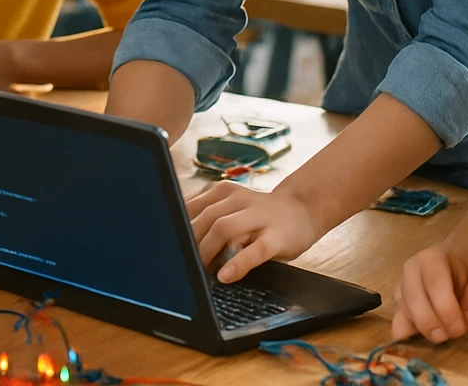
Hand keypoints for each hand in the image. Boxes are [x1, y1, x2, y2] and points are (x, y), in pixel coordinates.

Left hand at [187, 180, 318, 282]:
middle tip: (183, 264)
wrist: (302, 209)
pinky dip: (238, 263)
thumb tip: (174, 240)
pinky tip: (225, 276)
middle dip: (190, 243)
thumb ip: (206, 218)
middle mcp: (238, 198)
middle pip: (204, 218)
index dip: (175, 227)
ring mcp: (259, 216)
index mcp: (222, 191)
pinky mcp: (277, 236)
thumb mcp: (230, 209)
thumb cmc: (257, 216)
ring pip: (224, 229)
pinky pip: (255, 250)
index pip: (190, 207)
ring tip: (200, 272)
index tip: (165, 245)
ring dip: (207, 251)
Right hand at [391, 245, 467, 342]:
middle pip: (413, 299)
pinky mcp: (397, 303)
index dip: (446, 310)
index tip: (459, 329)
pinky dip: (408, 332)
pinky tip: (423, 334)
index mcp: (433, 258)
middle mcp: (410, 269)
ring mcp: (400, 285)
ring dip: (421, 329)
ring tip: (441, 333)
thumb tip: (462, 324)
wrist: (455, 264)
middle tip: (449, 336)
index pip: (435, 283)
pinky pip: (397, 322)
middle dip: (431, 324)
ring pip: (402, 312)